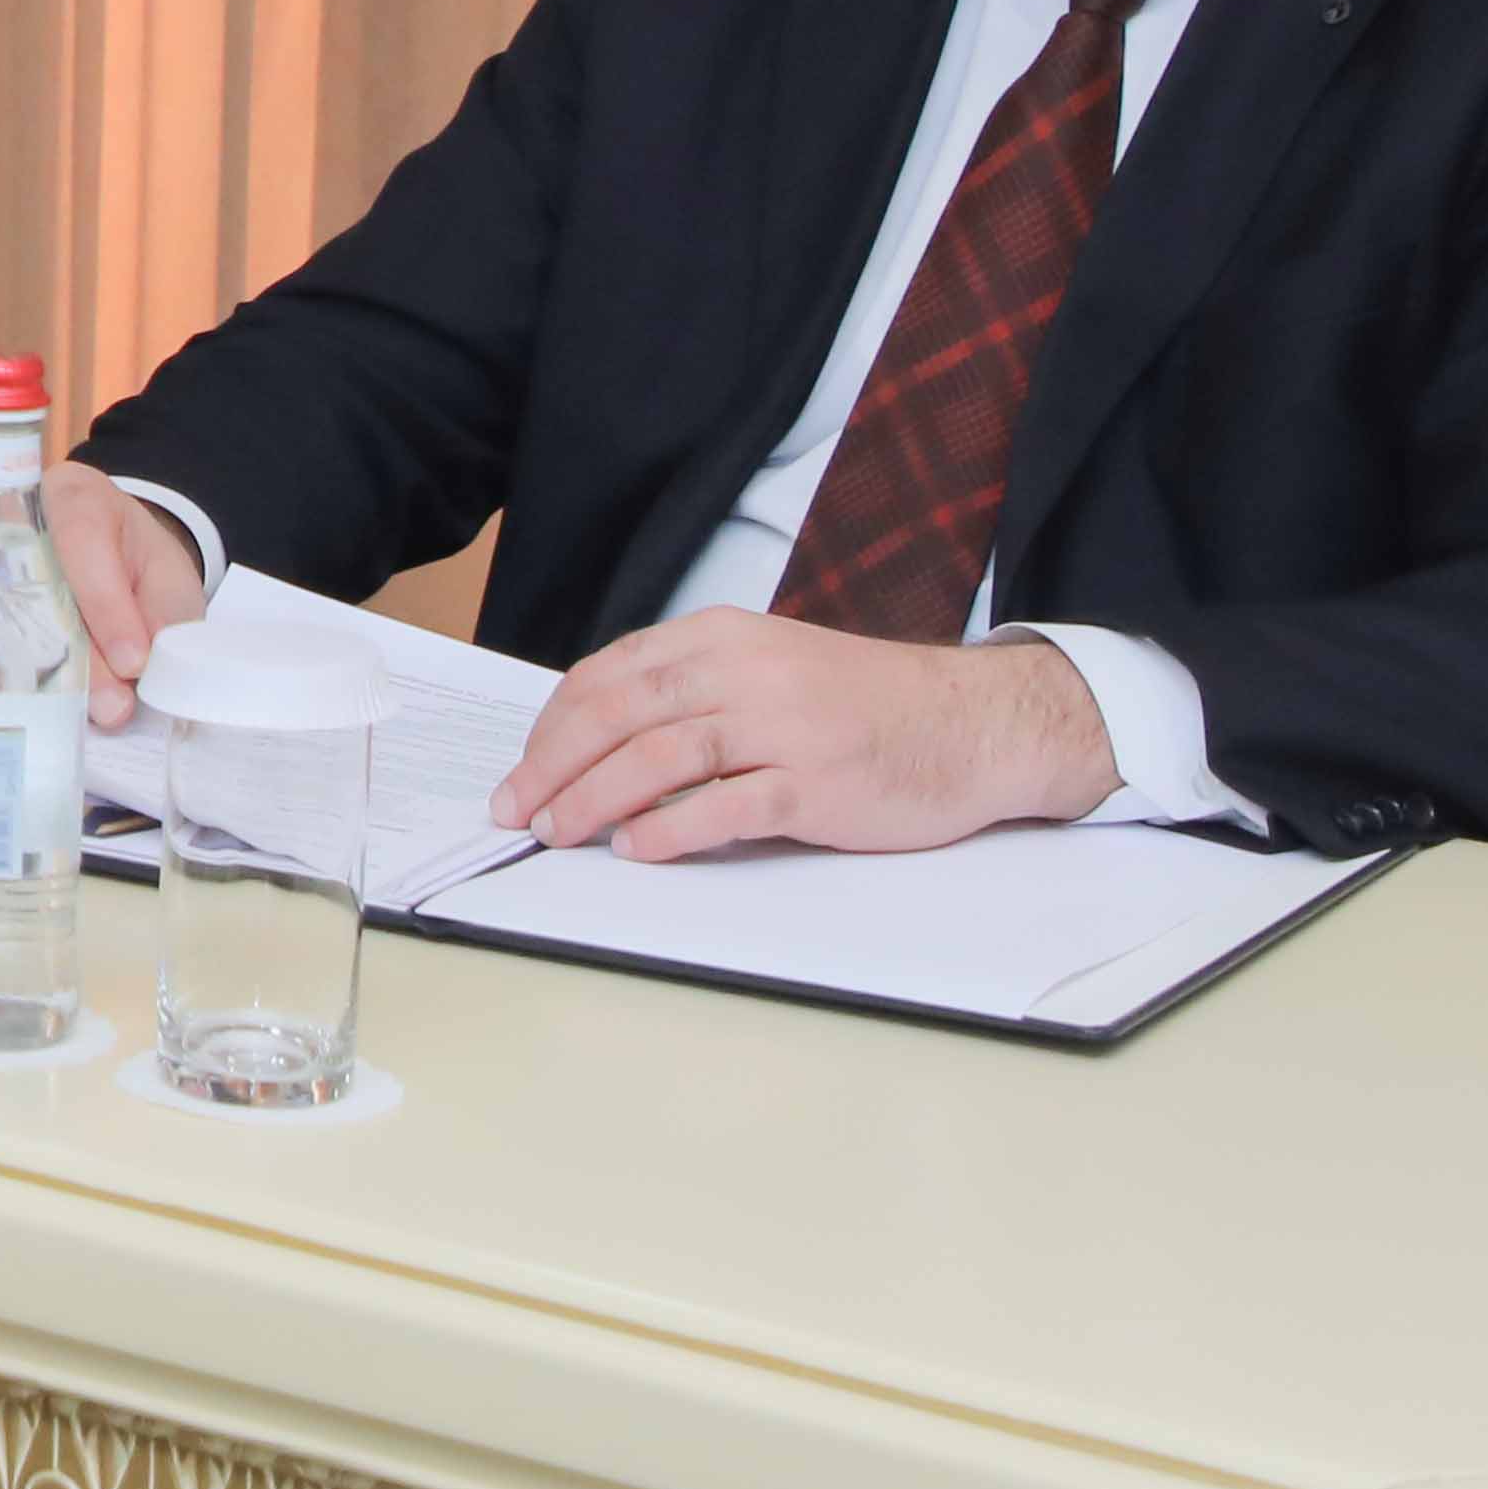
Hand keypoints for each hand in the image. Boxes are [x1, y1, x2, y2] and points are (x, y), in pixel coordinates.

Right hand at [45, 455, 213, 727]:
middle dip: (80, 656)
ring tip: (89, 716)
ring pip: (10, 622)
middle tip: (114, 707)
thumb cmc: (136, 560)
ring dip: (53, 678)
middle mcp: (18, 526)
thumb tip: (144, 665)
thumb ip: (164, 611)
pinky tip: (44, 713)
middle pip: (37, 590)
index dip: (106, 606)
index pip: (82, 543)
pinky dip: (20, 683)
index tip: (135, 662)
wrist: (106, 555)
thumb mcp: (167, 572)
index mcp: (74, 499)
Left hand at [492, 612, 1117, 857]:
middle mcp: (744, 671)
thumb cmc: (861, 704)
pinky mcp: (817, 783)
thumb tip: (597, 744)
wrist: (971, 722)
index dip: (551, 728)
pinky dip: (670, 831)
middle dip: (552, 767)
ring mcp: (782, 726)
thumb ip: (691, 691)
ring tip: (557, 833)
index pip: (607, 677)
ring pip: (658, 759)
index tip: (522, 770)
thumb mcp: (767, 667)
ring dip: (593, 801)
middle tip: (516, 811)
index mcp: (721, 638)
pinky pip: (726, 807)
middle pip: (617, 715)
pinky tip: (636, 850)